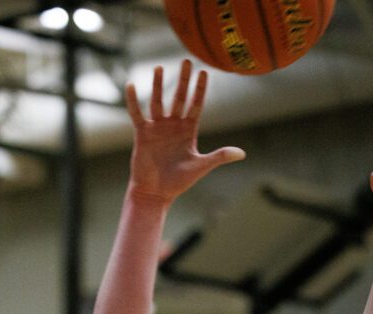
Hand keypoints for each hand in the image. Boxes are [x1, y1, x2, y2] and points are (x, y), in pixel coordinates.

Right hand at [125, 60, 245, 201]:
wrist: (155, 193)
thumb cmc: (178, 182)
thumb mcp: (200, 167)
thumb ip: (219, 156)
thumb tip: (242, 154)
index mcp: (188, 132)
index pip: (195, 105)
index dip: (200, 90)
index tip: (204, 72)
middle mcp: (173, 126)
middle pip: (179, 98)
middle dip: (183, 80)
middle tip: (186, 61)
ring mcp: (158, 128)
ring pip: (158, 102)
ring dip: (158, 85)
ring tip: (159, 67)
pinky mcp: (142, 134)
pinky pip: (136, 113)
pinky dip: (133, 100)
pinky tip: (131, 85)